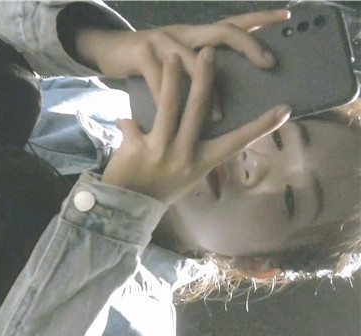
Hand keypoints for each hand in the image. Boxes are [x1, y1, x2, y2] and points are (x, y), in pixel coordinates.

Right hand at [75, 9, 289, 116]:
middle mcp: (182, 31)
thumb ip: (196, 68)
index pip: (232, 22)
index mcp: (194, 33)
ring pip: (191, 60)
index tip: (286, 16)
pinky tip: (174, 114)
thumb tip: (223, 88)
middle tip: (268, 62)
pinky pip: (158, 78)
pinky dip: (167, 97)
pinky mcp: (140, 52)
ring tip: (220, 114)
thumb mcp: (174, 59)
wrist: (106, 50)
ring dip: (207, 89)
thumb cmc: (145, 61)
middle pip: (221, 31)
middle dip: (247, 45)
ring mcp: (161, 39)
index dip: (259, 18)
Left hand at [101, 47, 290, 204]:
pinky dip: (127, 122)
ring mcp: (159, 151)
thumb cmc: (160, 189)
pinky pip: (131, 123)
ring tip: (171, 56)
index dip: (260, 126)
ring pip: (167, 107)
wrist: (125, 208)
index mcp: (201, 163)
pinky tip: (125, 124)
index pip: (236, 142)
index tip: (284, 109)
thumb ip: (196, 152)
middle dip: (203, 79)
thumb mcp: (187, 176)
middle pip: (197, 111)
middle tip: (209, 53)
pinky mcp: (134, 148)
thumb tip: (209, 125)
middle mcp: (183, 156)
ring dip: (170, 78)